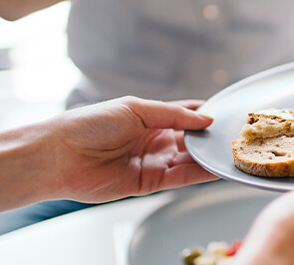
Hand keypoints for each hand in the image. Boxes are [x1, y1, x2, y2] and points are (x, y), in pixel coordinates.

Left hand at [44, 96, 218, 202]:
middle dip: (210, 138)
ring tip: (229, 153)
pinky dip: (198, 174)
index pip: (185, 114)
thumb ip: (173, 115)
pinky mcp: (148, 183)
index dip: (205, 115)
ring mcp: (151, 162)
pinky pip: (179, 178)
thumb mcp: (135, 109)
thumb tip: (205, 120)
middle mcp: (152, 139)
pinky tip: (214, 168)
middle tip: (233, 136)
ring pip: (188, 160)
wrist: (60, 155)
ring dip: (207, 157)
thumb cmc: (89, 125)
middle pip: (190, 139)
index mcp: (148, 117)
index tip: (227, 114)